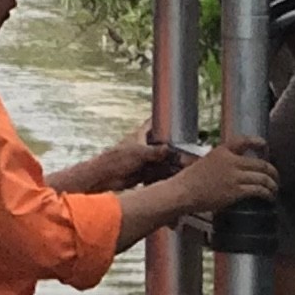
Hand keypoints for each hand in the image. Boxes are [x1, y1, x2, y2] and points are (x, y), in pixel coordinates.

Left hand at [53, 130, 187, 195]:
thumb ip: (155, 151)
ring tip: (187, 161)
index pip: (152, 124)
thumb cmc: (117, 160)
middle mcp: (143, 146)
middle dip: (171, 143)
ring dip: (170, 160)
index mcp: (140, 136)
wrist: (106, 178)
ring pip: (160, 158)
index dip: (162, 119)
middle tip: (188, 145)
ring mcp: (143, 159)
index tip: (175, 116)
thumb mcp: (139, 153)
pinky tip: (176, 173)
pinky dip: (165, 172)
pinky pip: (158, 171)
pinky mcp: (144, 172)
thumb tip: (170, 149)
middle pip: (160, 142)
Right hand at [166, 135, 277, 219]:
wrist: (184, 192)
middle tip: (275, 176)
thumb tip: (233, 168)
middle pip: (260, 163)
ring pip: (263, 178)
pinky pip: (258, 190)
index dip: (257, 142)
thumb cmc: (189, 180)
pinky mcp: (236, 191)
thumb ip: (220, 162)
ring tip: (274, 189)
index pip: (244, 141)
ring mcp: (234, 176)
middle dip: (272, 171)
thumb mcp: (205, 162)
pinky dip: (267, 194)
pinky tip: (269, 198)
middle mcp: (231, 161)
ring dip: (272, 184)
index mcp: (222, 151)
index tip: (264, 145)